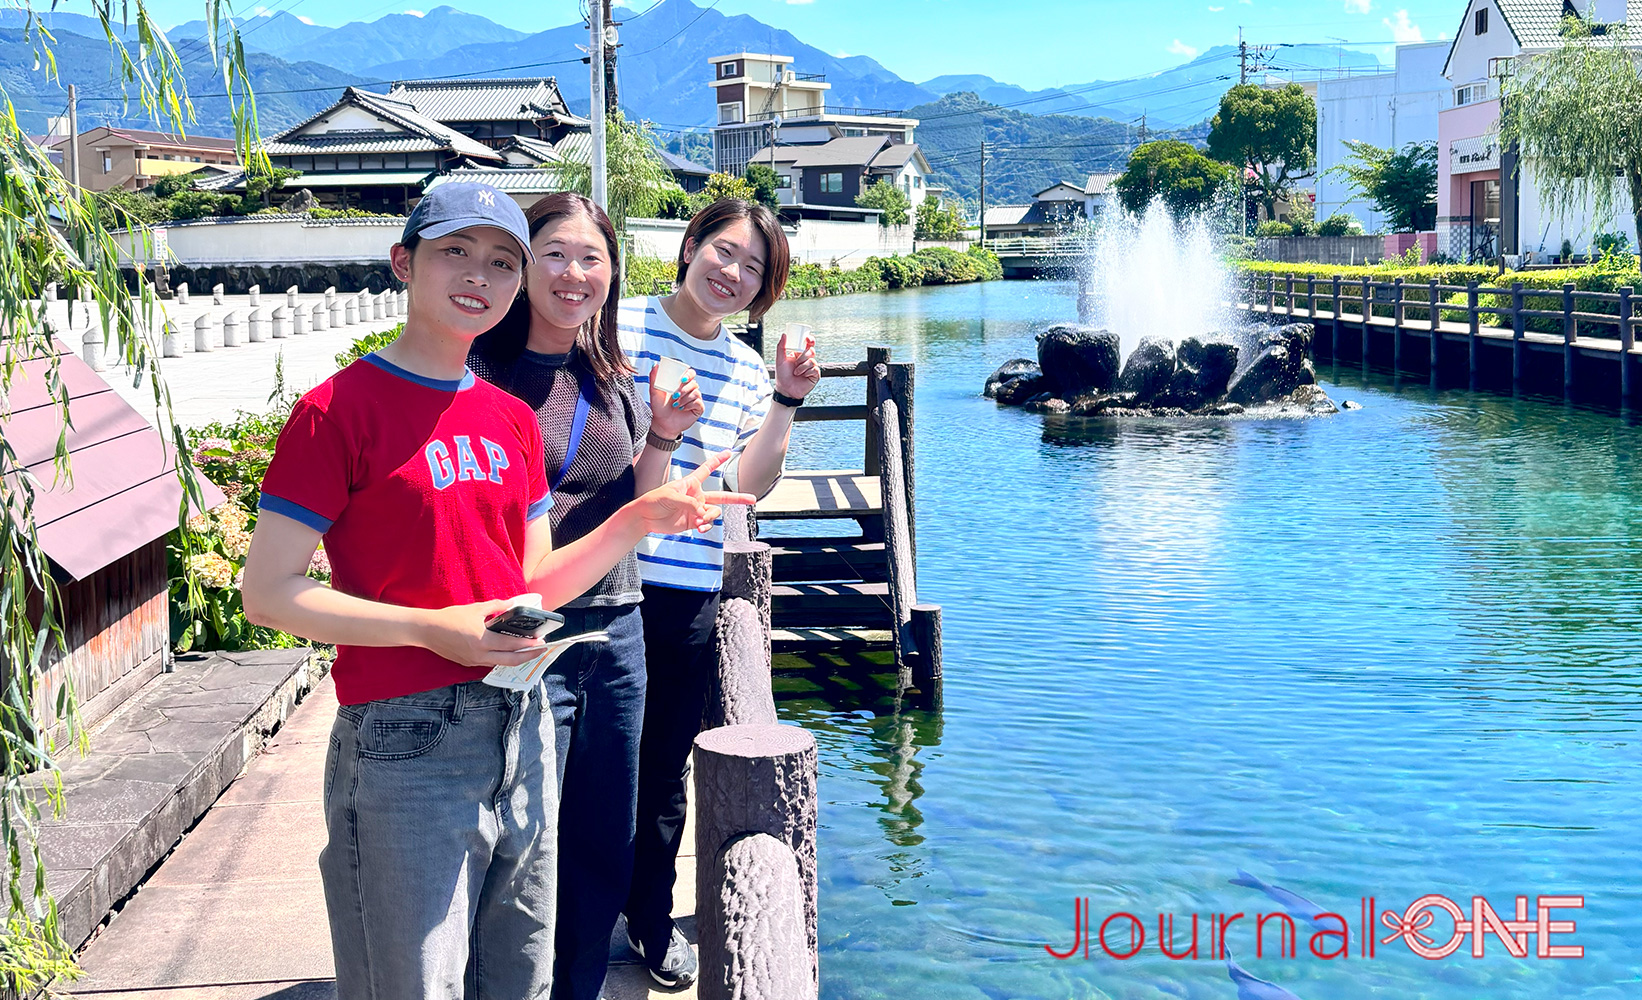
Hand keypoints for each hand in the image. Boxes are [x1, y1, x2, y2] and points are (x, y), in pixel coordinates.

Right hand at [417, 599, 548, 667]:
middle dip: (528, 657)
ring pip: (500, 664)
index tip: (540, 641)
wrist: (427, 631)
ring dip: (515, 659)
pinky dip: (501, 659)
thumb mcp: (475, 609)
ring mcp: (474, 661)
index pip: (511, 644)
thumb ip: (496, 606)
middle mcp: (480, 654)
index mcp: (483, 640)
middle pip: (510, 660)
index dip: (528, 644)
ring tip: (527, 652)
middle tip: (540, 651)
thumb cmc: (450, 618)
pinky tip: (507, 653)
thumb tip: (511, 604)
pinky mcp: (468, 664)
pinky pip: (489, 663)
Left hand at [628, 451, 754, 534]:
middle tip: (753, 499)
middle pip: (722, 496)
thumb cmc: (654, 500)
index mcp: (691, 483)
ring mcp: (696, 510)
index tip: (729, 452)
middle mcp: (697, 496)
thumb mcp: (672, 496)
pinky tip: (700, 527)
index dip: (718, 460)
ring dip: (710, 516)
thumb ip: (690, 503)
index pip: (707, 469)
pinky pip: (707, 523)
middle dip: (738, 498)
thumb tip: (702, 513)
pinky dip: (706, 525)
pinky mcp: (693, 522)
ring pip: (714, 512)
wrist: (645, 518)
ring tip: (699, 520)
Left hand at [648, 362, 703, 438]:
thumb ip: (654, 377)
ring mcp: (695, 398)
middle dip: (684, 388)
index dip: (688, 374)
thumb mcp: (654, 392)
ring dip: (684, 399)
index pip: (690, 373)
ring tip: (675, 405)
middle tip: (675, 395)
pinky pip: (698, 402)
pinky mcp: (698, 407)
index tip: (682, 379)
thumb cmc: (659, 407)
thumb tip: (655, 364)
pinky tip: (681, 409)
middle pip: (694, 382)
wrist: (662, 423)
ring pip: (695, 392)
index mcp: (681, 383)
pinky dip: (688, 405)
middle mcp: (689, 389)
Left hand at [773, 331, 819, 399]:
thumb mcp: (780, 360)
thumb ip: (781, 347)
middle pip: (811, 351)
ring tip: (796, 373)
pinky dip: (807, 372)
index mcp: (799, 354)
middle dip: (803, 356)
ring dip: (802, 367)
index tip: (807, 339)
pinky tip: (803, 376)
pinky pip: (815, 369)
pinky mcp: (815, 375)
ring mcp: (812, 367)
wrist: (786, 390)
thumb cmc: (782, 375)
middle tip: (796, 363)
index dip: (810, 340)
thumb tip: (784, 335)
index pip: (808, 344)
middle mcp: (807, 360)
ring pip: (812, 361)